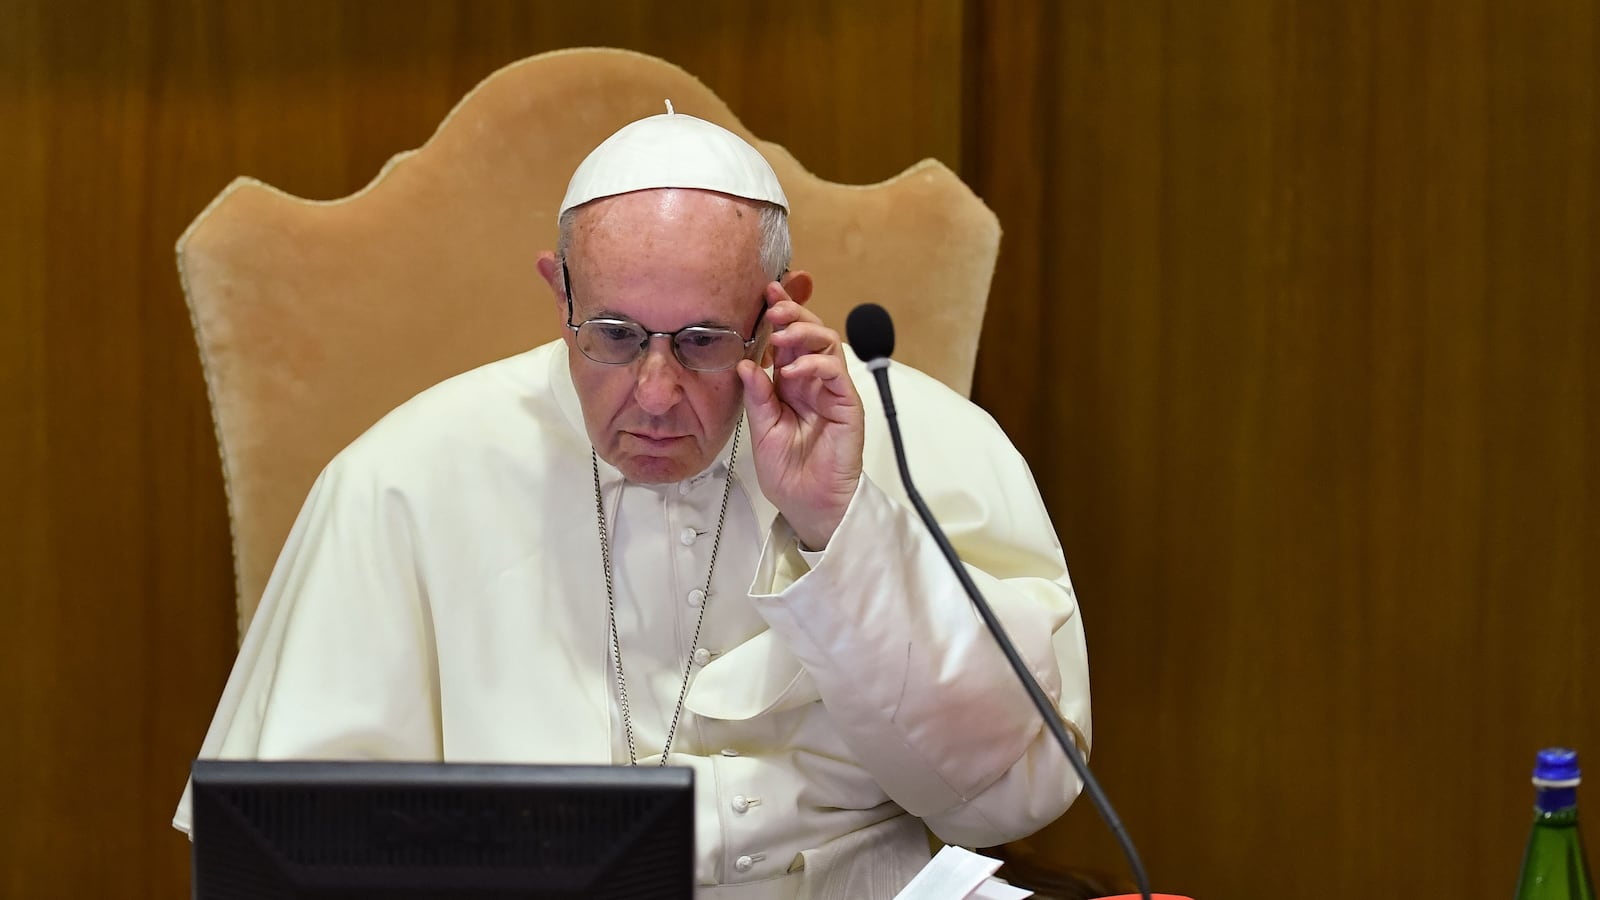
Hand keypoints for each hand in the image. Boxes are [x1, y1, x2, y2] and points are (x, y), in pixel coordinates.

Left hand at [737, 283, 863, 549]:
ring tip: (782, 334)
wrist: (809, 504)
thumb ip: (757, 395)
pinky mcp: (847, 405)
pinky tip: (792, 370)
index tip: (765, 294)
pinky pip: (836, 372)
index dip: (781, 314)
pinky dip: (814, 363)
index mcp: (792, 384)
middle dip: (794, 312)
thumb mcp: (761, 428)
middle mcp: (814, 382)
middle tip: (774, 306)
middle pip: (812, 332)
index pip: (789, 340)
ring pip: (829, 343)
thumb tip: (744, 362)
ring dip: (805, 331)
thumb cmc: (788, 472)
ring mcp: (833, 391)